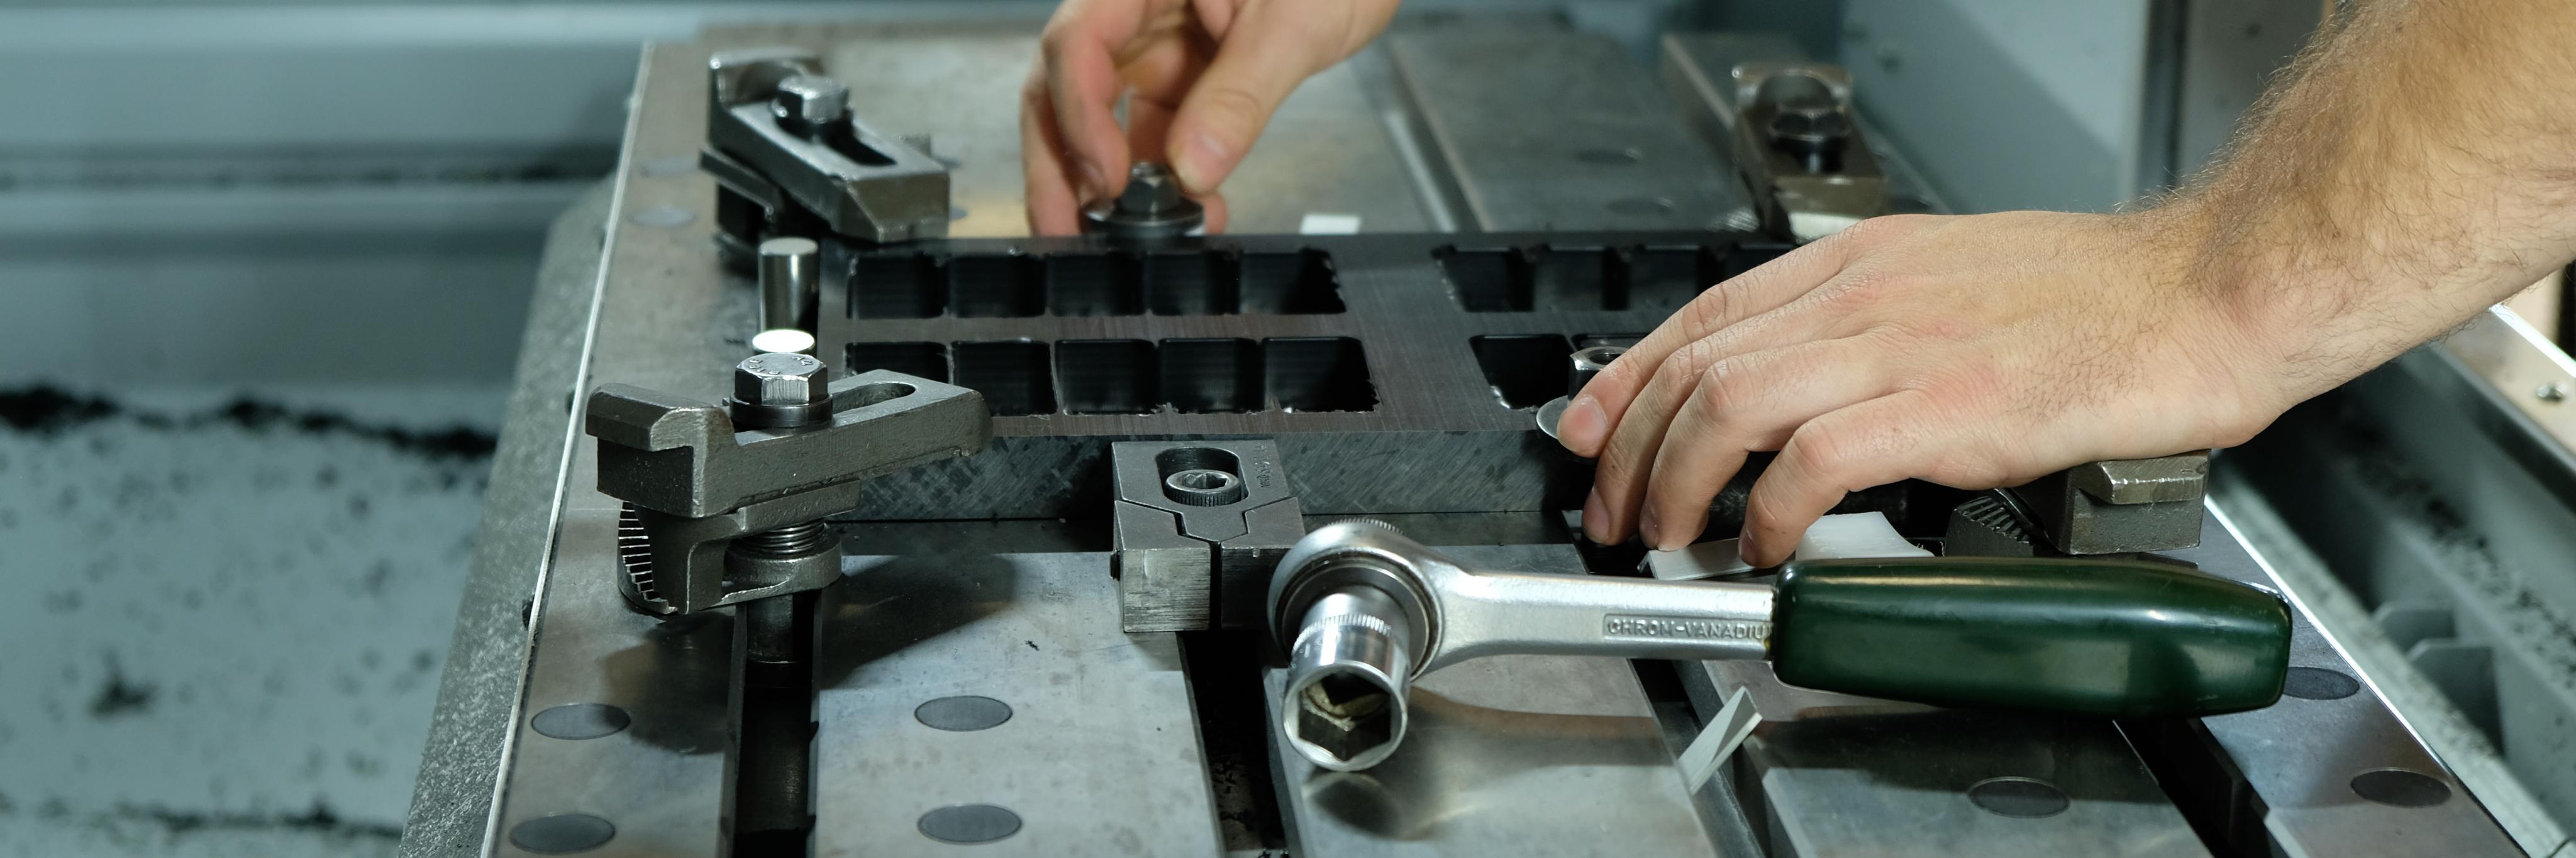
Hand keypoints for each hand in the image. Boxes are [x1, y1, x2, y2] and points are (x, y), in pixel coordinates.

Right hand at [1020, 0, 1399, 234]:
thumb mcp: (1294, 25)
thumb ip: (1240, 96)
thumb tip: (1193, 167)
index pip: (1080, 41)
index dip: (1079, 113)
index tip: (1107, 177)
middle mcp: (1138, 9)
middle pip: (1065, 85)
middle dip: (1059, 162)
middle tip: (1064, 231)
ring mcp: (1157, 46)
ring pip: (1102, 118)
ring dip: (1105, 183)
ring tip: (1116, 239)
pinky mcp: (1183, 78)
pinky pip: (1154, 133)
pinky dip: (1159, 180)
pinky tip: (1182, 215)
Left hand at [1555, 209, 2279, 565]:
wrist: (2209, 292)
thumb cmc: (2105, 299)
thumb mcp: (1957, 281)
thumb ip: (1876, 324)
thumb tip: (1811, 385)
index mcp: (1865, 261)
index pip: (1704, 313)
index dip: (1627, 377)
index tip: (1593, 428)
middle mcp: (1867, 293)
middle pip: (1698, 364)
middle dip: (1632, 446)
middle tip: (1617, 507)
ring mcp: (1903, 347)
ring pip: (1730, 403)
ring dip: (1680, 480)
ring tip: (1671, 534)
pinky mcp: (1949, 407)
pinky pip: (1815, 459)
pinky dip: (1771, 510)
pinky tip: (1769, 546)